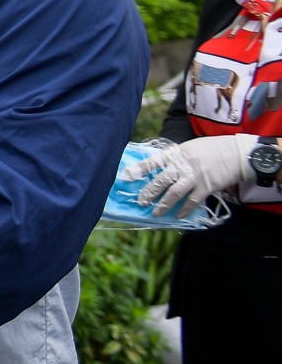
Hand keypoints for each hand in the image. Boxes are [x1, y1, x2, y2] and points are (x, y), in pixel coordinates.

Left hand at [123, 135, 253, 216]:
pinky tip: (178, 215)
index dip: (139, 169)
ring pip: (174, 193)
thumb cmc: (212, 150)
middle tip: (140, 202)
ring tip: (156, 213)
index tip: (125, 176)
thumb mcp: (189, 148)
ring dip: (164, 204)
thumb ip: (175, 159)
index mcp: (176, 153)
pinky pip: (192, 200)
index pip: (153, 161)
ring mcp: (195, 176)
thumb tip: (159, 170)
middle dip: (149, 192)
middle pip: (161, 180)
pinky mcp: (207, 186)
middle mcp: (183, 164)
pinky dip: (185, 209)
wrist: (237, 153)